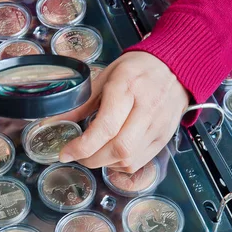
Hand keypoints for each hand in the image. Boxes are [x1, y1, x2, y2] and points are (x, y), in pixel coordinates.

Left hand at [58, 52, 189, 172]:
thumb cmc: (136, 69)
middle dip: (91, 159)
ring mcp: (159, 125)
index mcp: (128, 87)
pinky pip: (139, 162)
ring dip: (105, 163)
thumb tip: (55, 122)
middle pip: (119, 149)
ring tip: (94, 152)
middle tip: (77, 155)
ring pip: (129, 160)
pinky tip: (112, 153)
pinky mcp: (164, 138)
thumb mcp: (105, 76)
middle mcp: (147, 108)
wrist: (175, 66)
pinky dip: (120, 164)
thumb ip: (82, 102)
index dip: (82, 146)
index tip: (65, 152)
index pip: (106, 127)